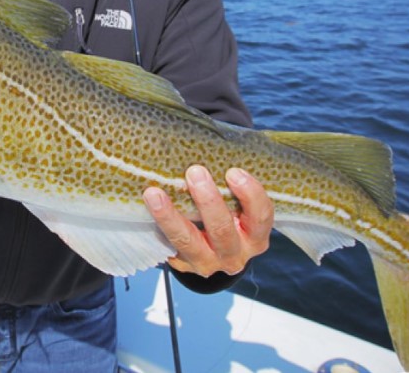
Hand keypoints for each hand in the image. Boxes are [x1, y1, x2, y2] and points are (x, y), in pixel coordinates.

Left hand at [143, 166, 272, 276]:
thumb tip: (213, 142)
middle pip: (222, 231)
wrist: (214, 253)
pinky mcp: (183, 265)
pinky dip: (156, 225)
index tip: (233, 172)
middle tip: (195, 172)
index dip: (250, 195)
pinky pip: (168, 245)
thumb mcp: (240, 207)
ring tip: (154, 193)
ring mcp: (208, 263)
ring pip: (188, 241)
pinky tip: (146, 206)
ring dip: (170, 217)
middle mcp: (235, 254)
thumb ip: (232, 186)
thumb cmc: (229, 217)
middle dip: (208, 201)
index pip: (261, 216)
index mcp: (255, 237)